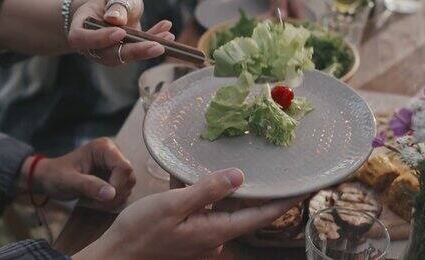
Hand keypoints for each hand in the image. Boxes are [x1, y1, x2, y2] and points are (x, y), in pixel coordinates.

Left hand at [22, 138, 135, 209]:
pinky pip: (123, 190)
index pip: (124, 167)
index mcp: (104, 147)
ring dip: (114, 198)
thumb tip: (111, 194)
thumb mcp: (69, 181)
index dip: (118, 185)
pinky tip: (98, 200)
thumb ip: (89, 186)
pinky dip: (113, 199)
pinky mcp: (115, 176)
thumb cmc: (56, 176)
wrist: (49, 178)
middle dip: (116, 194)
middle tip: (96, 202)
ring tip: (94, 201)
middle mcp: (114, 153)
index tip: (104, 199)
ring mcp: (115, 165)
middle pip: (129, 177)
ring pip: (128, 185)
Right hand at [67, 0, 174, 65]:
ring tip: (167, 37)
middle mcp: (93, 48)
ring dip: (149, 48)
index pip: (84, 39)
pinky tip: (168, 33)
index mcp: (80, 30)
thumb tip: (115, 19)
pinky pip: (139, 52)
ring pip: (127, 57)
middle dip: (135, 51)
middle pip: (110, 55)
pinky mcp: (125, 56)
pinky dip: (154, 42)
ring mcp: (109, 55)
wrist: (108, 12)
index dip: (101, 38)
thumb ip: (115, 5)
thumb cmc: (106, 3)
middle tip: (156, 46)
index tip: (120, 32)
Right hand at [74, 168, 300, 259]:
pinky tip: (212, 181)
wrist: (118, 256)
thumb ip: (208, 190)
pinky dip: (217, 196)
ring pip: (230, 210)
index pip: (261, 215)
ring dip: (242, 194)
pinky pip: (212, 211)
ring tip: (254, 172)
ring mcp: (203, 236)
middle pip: (250, 213)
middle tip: (285, 173)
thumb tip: (240, 177)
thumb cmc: (141, 231)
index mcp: (216, 231)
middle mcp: (215, 236)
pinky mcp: (191, 233)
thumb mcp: (174, 205)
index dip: (286, 202)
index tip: (306, 188)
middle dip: (268, 194)